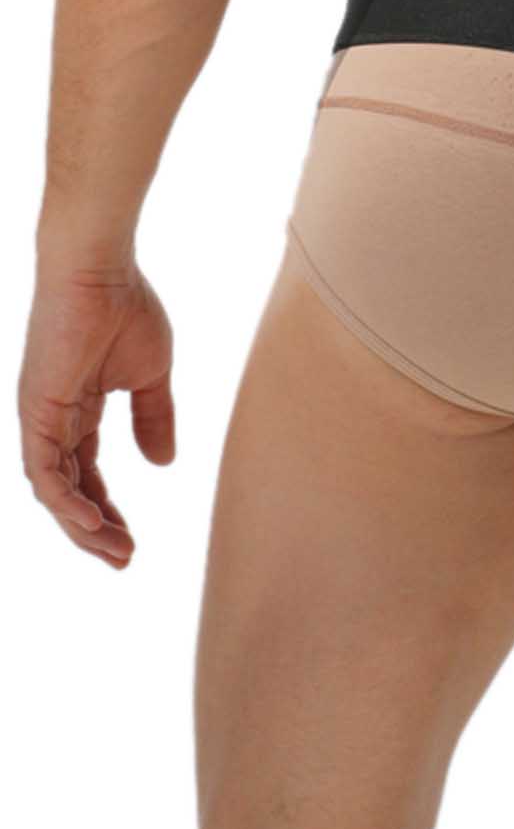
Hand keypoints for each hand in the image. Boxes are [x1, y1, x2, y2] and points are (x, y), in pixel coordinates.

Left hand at [18, 259, 175, 568]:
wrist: (100, 268)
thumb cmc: (126, 306)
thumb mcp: (151, 374)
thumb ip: (153, 418)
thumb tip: (162, 464)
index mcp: (77, 409)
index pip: (85, 473)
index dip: (107, 509)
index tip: (132, 540)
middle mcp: (52, 420)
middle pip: (68, 491)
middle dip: (94, 529)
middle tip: (123, 560)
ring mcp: (40, 417)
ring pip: (53, 490)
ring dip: (83, 526)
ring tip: (116, 551)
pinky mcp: (35, 411)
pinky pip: (44, 471)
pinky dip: (66, 501)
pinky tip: (92, 523)